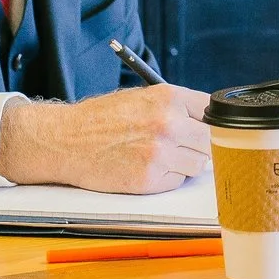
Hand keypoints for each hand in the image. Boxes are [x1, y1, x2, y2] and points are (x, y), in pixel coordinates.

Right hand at [0, 84, 210, 193]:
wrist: (65, 140)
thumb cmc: (101, 118)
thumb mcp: (142, 98)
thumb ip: (176, 107)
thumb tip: (207, 122)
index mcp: (169, 97)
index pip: (213, 112)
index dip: (209, 123)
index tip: (206, 129)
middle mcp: (169, 123)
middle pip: (211, 140)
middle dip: (199, 145)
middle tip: (181, 147)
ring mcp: (160, 153)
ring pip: (197, 164)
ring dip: (184, 164)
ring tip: (158, 156)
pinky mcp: (149, 178)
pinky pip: (176, 182)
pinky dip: (166, 179)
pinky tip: (145, 167)